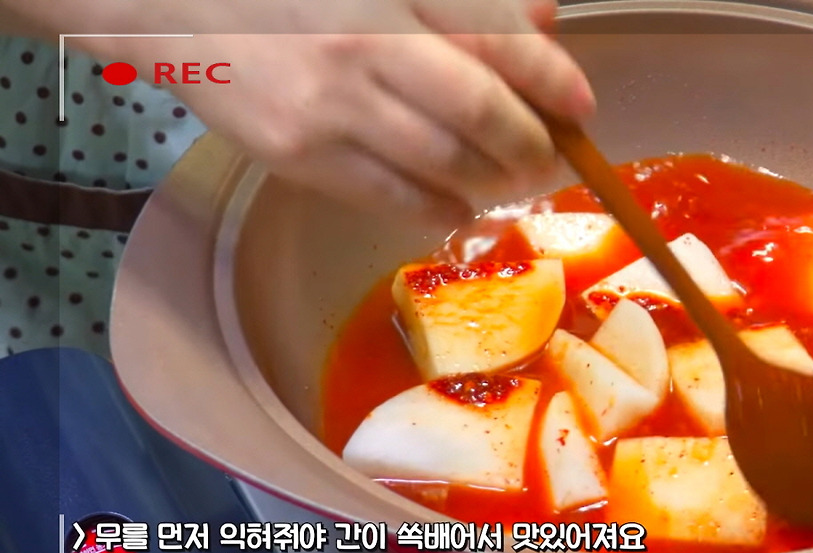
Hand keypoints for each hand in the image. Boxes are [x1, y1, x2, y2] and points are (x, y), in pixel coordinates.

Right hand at [60, 0, 595, 213]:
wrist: (169, 2)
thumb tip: (541, 20)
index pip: (495, 38)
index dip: (550, 78)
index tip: (579, 105)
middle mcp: (362, 46)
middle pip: (479, 111)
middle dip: (530, 142)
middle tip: (551, 152)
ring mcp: (327, 107)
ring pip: (443, 162)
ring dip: (494, 179)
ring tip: (513, 178)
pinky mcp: (296, 155)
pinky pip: (390, 198)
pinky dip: (438, 208)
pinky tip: (459, 205)